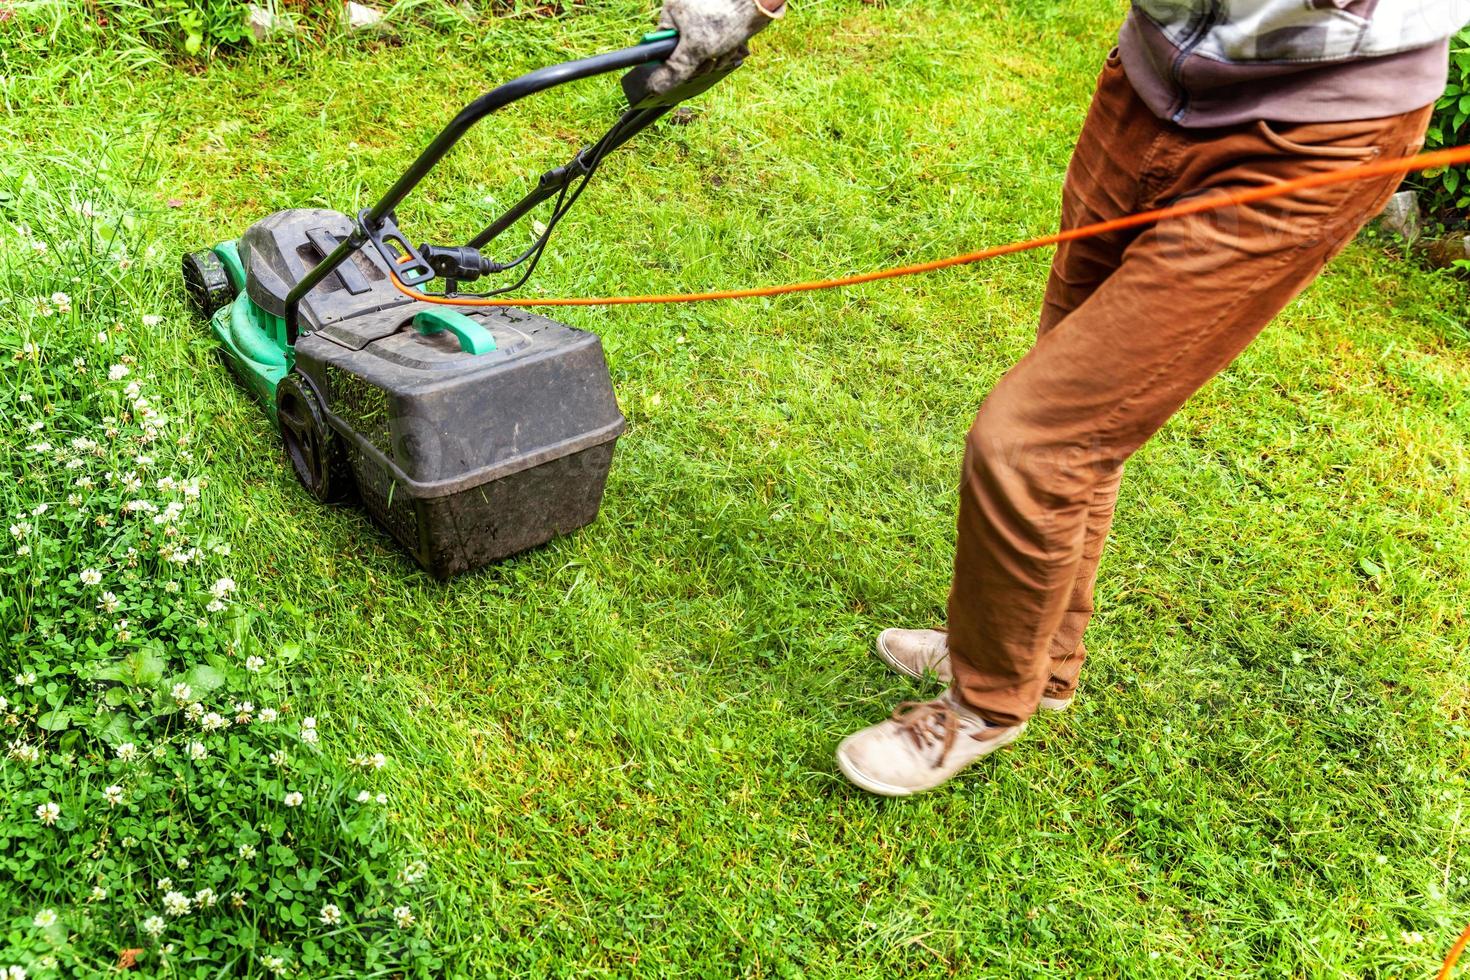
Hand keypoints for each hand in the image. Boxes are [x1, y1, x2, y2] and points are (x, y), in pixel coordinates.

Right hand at [647, 0, 784, 94]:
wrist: (758, 2)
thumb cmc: (726, 16)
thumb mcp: (696, 48)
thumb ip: (675, 69)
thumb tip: (655, 87)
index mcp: (672, 12)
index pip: (663, 46)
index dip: (676, 63)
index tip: (688, 68)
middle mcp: (686, 13)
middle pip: (686, 52)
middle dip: (702, 61)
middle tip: (710, 57)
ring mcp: (704, 17)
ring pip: (705, 51)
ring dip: (717, 57)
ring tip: (726, 48)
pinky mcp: (721, 22)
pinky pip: (718, 45)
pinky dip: (727, 50)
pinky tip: (735, 45)